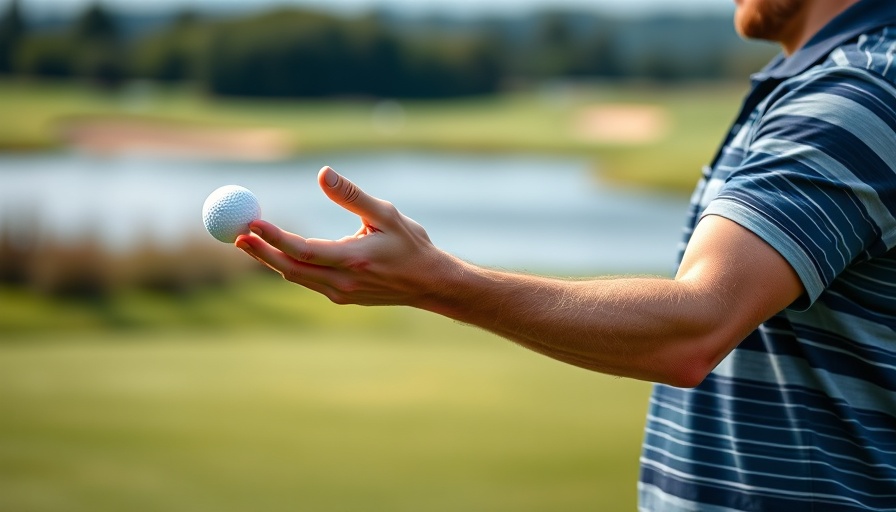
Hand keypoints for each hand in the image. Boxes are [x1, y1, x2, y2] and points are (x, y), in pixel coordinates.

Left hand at [235, 166, 446, 306]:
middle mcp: (343, 281)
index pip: (304, 250)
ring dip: (270, 259)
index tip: (253, 222)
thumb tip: (323, 173)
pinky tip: (276, 252)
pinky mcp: (341, 297)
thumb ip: (352, 195)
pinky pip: (307, 281)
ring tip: (247, 241)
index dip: (275, 238)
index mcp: (354, 259)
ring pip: (296, 277)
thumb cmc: (410, 244)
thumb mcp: (386, 213)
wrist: (428, 283)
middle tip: (237, 233)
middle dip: (261, 252)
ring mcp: (341, 293)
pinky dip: (289, 265)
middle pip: (290, 269)